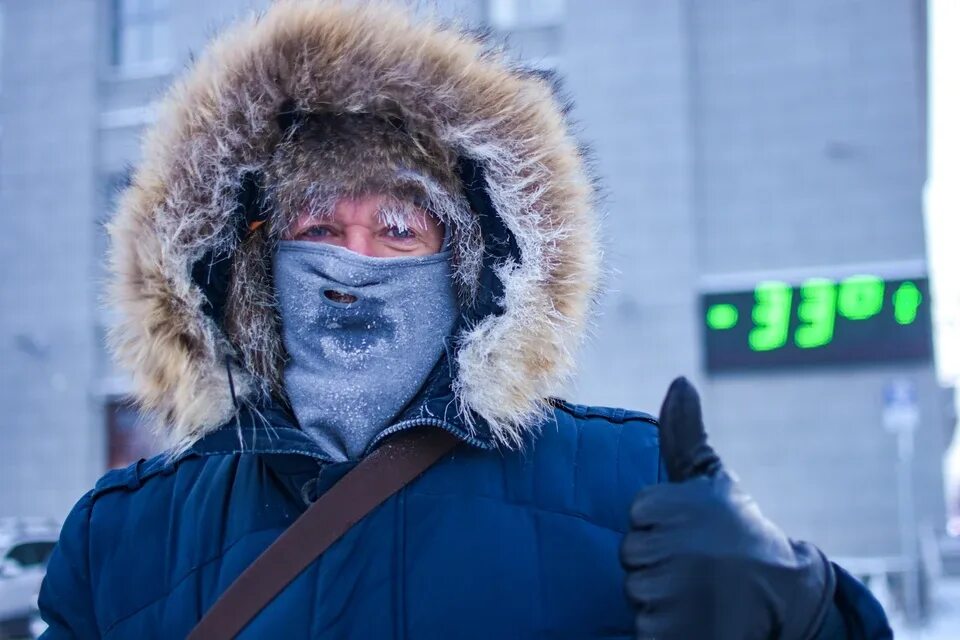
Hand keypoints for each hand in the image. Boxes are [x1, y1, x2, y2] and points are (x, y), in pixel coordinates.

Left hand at [620, 377, 835, 639]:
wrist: (784, 595)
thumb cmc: (742, 531)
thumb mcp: (712, 477)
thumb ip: (685, 433)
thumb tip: (680, 380)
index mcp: (660, 506)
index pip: (637, 518)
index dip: (664, 529)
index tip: (695, 532)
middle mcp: (658, 547)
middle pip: (632, 556)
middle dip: (660, 563)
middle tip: (699, 564)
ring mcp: (661, 592)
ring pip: (638, 591)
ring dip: (662, 595)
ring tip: (699, 590)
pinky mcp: (664, 632)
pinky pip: (645, 628)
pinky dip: (666, 628)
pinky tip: (694, 617)